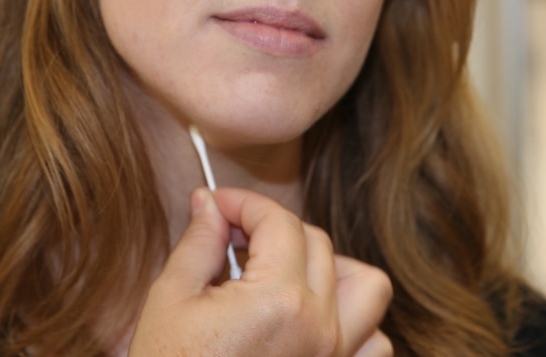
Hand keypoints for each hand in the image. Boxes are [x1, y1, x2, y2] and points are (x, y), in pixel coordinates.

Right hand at [129, 187, 392, 355]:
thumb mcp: (171, 300)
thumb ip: (199, 242)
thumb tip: (209, 203)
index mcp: (278, 300)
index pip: (278, 220)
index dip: (243, 202)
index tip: (218, 206)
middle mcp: (319, 327)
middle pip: (317, 242)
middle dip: (274, 227)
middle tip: (234, 237)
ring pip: (366, 287)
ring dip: (330, 268)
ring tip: (283, 272)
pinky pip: (373, 342)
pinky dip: (353, 321)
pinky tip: (309, 319)